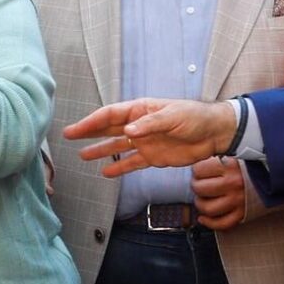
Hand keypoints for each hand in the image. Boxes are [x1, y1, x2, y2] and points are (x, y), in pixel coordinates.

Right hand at [66, 97, 241, 174]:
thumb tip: (128, 131)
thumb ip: (149, 124)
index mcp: (141, 110)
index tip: (76, 129)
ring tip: (82, 157)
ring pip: (117, 147)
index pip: (111, 115)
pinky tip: (106, 173)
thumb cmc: (195, 117)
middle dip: (89, 133)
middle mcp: (139, 126)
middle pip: (108, 129)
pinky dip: (119, 168)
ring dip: (100, 151)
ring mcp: (145, 142)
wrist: (215, 134)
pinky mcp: (153, 157)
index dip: (91, 122)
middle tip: (68, 136)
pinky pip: (132, 163)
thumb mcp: (173, 116)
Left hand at [190, 154, 251, 228]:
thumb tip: (197, 165)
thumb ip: (218, 158)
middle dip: (196, 187)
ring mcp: (238, 201)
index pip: (199, 170)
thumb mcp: (235, 155)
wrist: (275, 177)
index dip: (196, 172)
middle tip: (199, 185)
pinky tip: (204, 218)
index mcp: (230, 166)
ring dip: (201, 205)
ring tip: (203, 199)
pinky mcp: (242, 213)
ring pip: (208, 208)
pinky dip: (209, 222)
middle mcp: (233, 184)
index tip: (199, 172)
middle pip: (200, 189)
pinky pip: (221, 223)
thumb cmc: (253, 166)